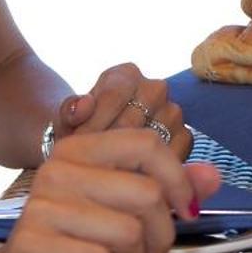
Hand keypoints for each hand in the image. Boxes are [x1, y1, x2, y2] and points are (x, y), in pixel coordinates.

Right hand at [0, 129, 222, 252]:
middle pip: (146, 195)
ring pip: (127, 232)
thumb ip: (172, 189)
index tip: (188, 211)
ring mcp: (40, 206)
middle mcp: (57, 169)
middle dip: (161, 236)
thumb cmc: (82, 247)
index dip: (179, 179)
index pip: (147, 144)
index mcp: (81, 149)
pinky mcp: (30, 245)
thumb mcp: (131, 214)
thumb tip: (214, 176)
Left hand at [51, 62, 191, 160]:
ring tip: (107, 170)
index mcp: (126, 75)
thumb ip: (70, 110)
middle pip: (135, 118)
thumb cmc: (80, 132)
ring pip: (154, 138)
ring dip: (129, 159)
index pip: (116, 92)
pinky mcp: (185, 138)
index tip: (80, 142)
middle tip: (90, 163)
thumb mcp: (66, 121)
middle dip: (110, 143)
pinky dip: (151, 169)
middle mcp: (155, 88)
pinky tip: (129, 177)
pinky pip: (171, 154)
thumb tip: (83, 105)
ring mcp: (173, 112)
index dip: (96, 120)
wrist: (95, 151)